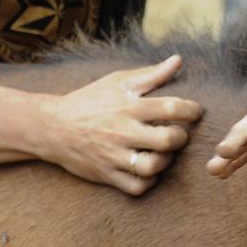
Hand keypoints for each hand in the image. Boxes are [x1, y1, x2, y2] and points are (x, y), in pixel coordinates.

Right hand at [44, 54, 202, 195]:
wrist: (53, 127)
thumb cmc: (90, 100)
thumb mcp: (118, 82)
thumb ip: (151, 74)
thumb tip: (178, 60)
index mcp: (128, 106)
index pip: (172, 108)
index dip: (192, 110)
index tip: (194, 112)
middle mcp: (122, 132)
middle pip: (166, 141)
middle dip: (180, 138)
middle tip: (178, 134)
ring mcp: (113, 156)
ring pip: (152, 167)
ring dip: (165, 161)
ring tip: (163, 153)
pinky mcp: (106, 175)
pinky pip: (136, 186)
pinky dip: (147, 181)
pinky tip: (148, 169)